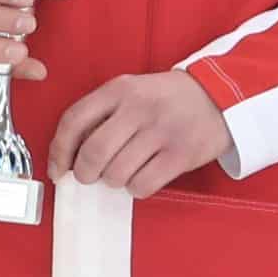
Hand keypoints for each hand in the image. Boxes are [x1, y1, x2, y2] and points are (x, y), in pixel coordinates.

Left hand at [48, 71, 234, 196]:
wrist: (218, 95)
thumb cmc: (166, 99)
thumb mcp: (132, 91)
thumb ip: (103, 113)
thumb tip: (69, 155)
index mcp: (120, 89)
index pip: (75, 120)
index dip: (59, 150)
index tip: (58, 169)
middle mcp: (139, 107)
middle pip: (94, 153)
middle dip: (85, 173)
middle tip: (90, 176)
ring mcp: (161, 130)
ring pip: (116, 173)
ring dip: (113, 181)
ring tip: (124, 171)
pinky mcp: (180, 154)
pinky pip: (142, 185)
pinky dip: (136, 188)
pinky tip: (143, 176)